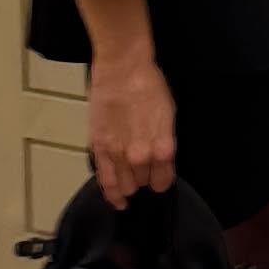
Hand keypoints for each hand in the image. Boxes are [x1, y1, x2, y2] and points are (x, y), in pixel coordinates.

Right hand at [86, 46, 176, 210]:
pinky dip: (112, 194)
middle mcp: (141, 156)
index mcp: (163, 147)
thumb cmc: (149, 84)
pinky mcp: (99, 149)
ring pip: (125, 187)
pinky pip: (106, 181)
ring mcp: (118, 154)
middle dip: (144, 177)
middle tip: (142, 165)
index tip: (159, 176)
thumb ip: (164, 143)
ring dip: (129, 184)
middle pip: (143, 183)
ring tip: (129, 180)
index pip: (163, 181)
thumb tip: (161, 161)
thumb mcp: (168, 114)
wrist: (122, 67)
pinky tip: (117, 200)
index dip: (161, 179)